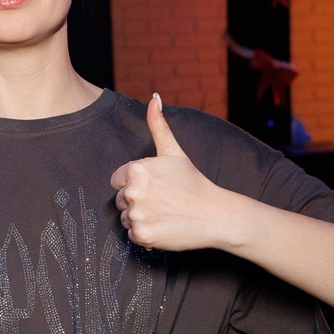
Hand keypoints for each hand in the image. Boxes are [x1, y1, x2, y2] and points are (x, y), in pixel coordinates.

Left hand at [111, 95, 242, 251]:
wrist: (216, 214)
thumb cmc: (193, 182)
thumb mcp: (174, 152)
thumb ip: (158, 126)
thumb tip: (154, 98)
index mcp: (137, 170)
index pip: (117, 180)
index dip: (135, 184)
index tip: (156, 187)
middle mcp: (134, 192)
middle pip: (120, 200)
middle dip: (137, 202)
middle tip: (163, 201)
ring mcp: (138, 215)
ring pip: (125, 219)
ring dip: (141, 219)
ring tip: (165, 214)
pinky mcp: (143, 235)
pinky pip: (133, 236)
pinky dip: (146, 235)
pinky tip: (165, 227)